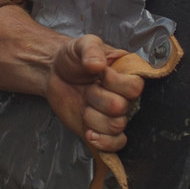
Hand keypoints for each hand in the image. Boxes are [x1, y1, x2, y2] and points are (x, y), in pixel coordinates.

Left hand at [40, 33, 144, 153]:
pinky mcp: (104, 131)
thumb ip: (91, 49)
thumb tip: (98, 65)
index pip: (134, 87)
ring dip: (92, 116)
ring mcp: (115, 115)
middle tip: (87, 88)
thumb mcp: (81, 44)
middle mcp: (126, 97)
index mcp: (127, 74)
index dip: (114, 83)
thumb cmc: (73, 58)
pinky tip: (90, 133)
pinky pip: (116, 144)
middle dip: (96, 98)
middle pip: (121, 108)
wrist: (54, 74)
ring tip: (84, 104)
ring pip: (115, 126)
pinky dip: (103, 142)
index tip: (99, 74)